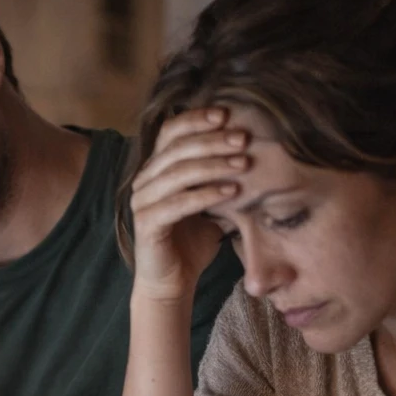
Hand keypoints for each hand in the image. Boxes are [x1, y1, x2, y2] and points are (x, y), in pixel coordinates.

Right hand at [128, 106, 250, 300]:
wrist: (172, 281)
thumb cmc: (192, 241)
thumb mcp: (211, 202)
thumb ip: (221, 178)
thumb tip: (253, 151)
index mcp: (156, 169)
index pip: (170, 132)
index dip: (196, 119)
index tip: (226, 113)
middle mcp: (144, 181)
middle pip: (176, 149)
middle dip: (212, 141)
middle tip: (243, 139)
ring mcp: (142, 202)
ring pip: (177, 173)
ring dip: (213, 165)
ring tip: (243, 164)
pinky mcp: (146, 224)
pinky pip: (177, 203)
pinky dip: (206, 194)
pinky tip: (231, 191)